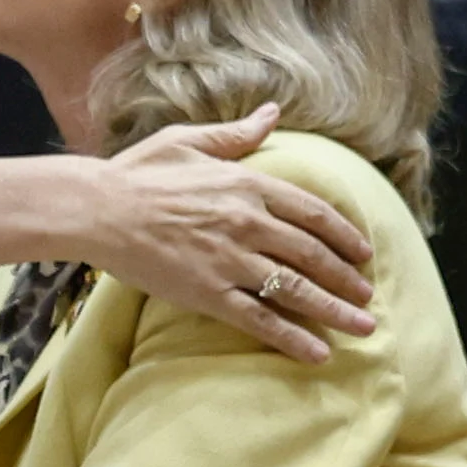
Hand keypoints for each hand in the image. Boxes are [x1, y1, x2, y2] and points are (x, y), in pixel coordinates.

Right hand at [81, 103, 380, 362]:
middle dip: (348, 278)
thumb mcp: (189, 141)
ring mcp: (230, 260)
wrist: (97, 209)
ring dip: (335, 310)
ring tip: (363, 328)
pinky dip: (293, 338)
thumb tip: (272, 112)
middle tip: (369, 296)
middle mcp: (248, 221)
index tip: (364, 252)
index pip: (313, 213)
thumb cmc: (139, 172)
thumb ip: (236, 134)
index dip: (344, 235)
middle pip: (314, 254)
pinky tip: (318, 353)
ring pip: (297, 288)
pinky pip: (261, 320)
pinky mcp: (208, 292)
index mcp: (247, 183)